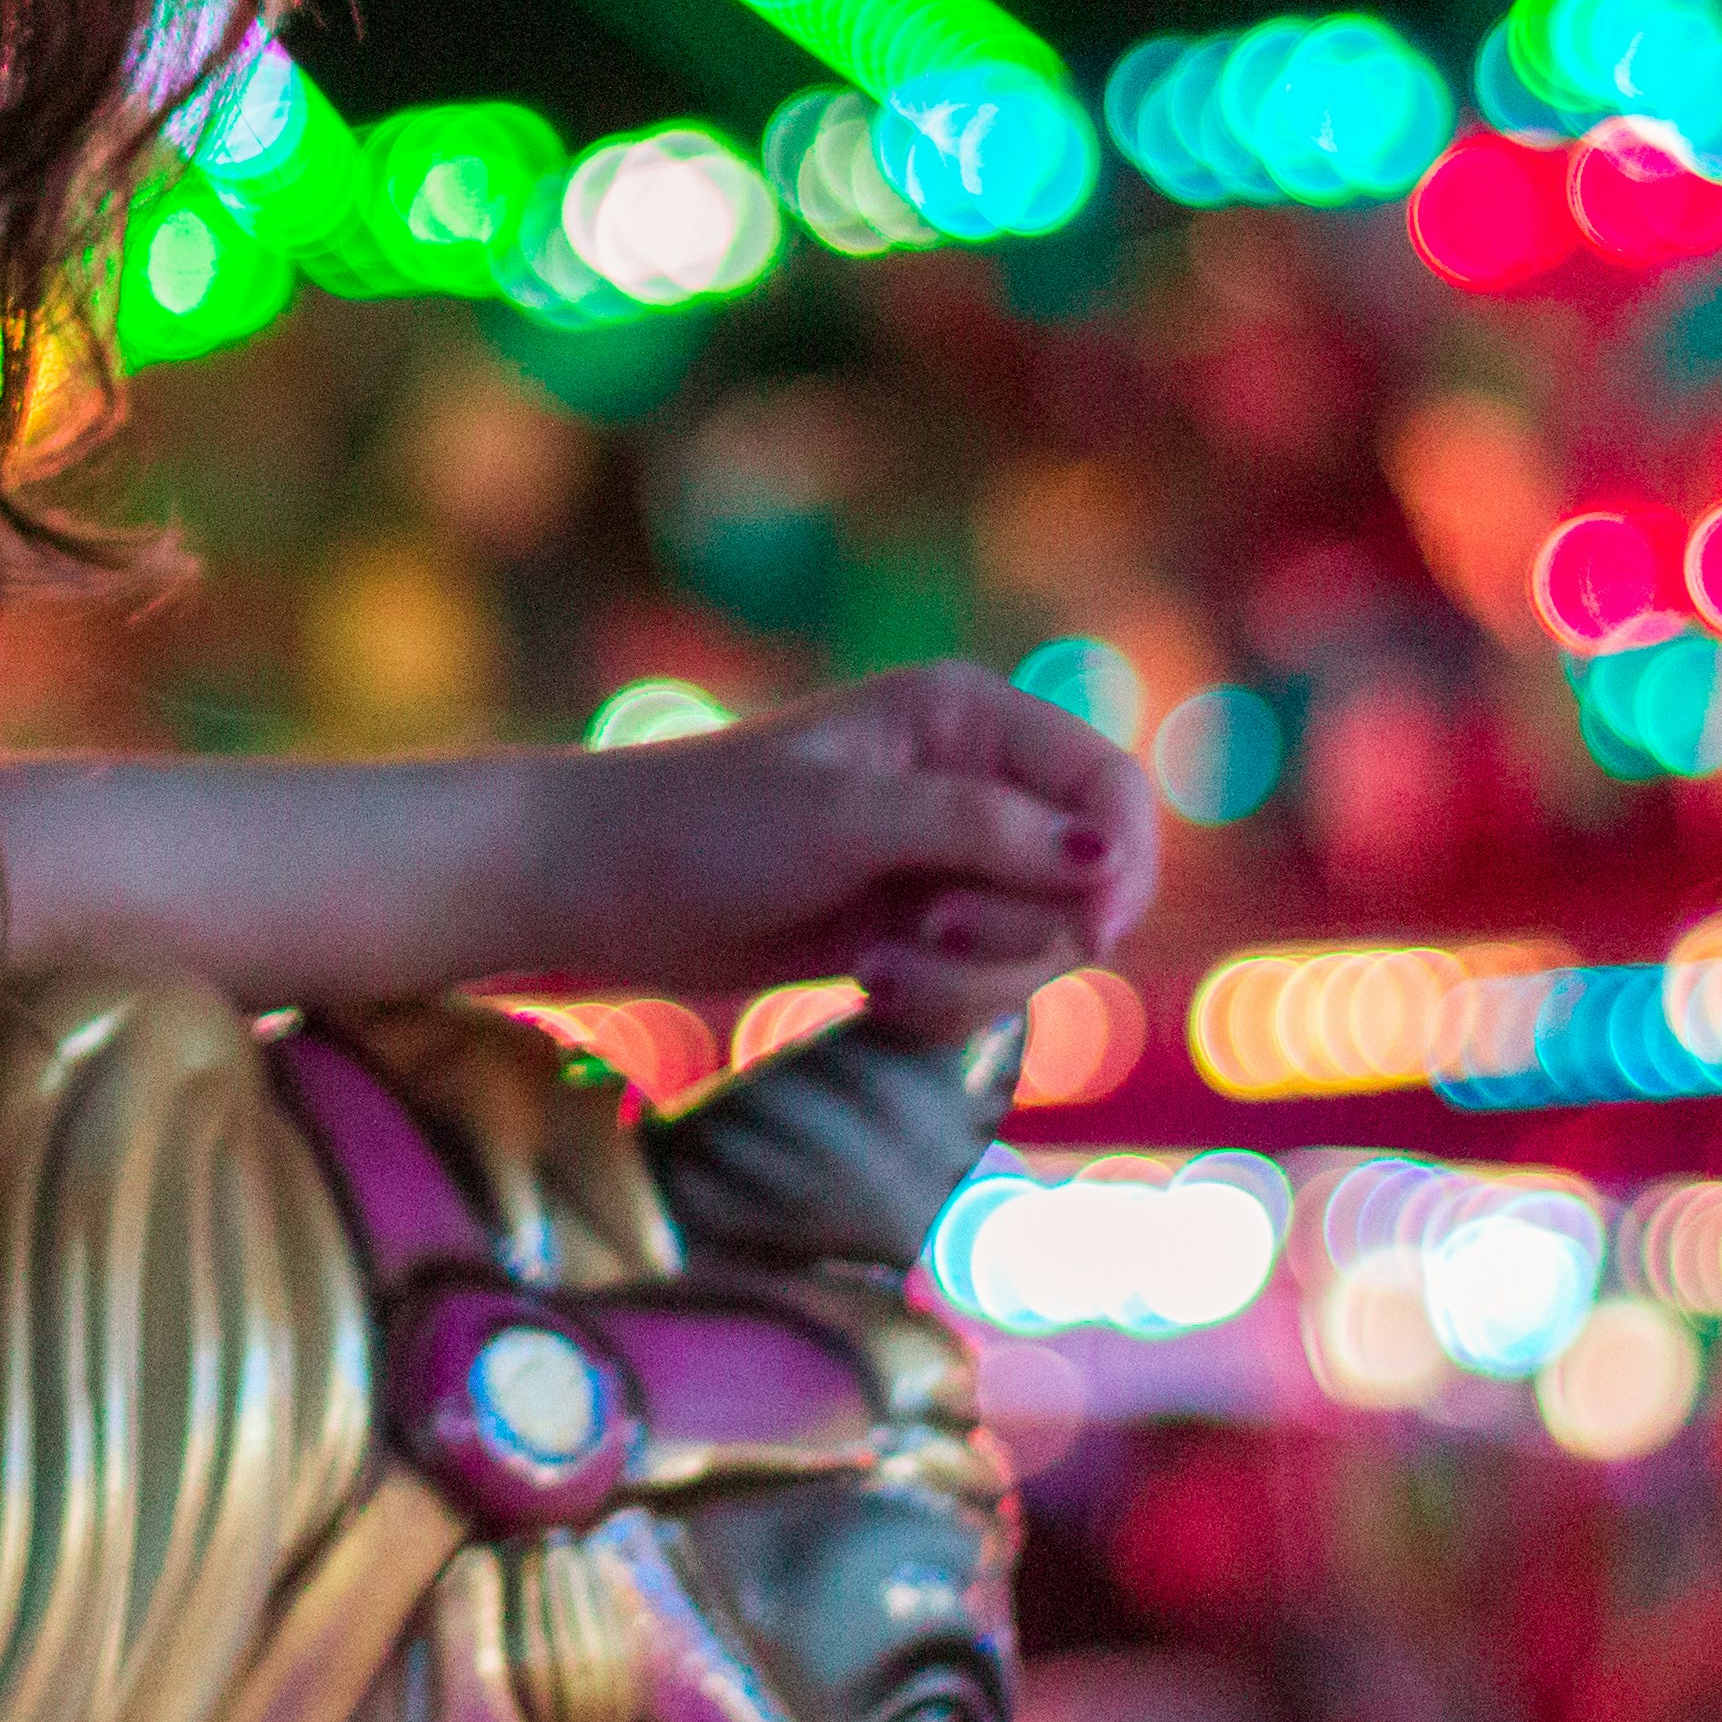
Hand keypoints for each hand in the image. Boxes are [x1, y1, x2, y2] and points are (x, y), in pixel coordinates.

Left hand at [523, 660, 1159, 1041]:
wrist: (600, 890)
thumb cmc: (705, 828)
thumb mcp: (846, 819)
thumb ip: (982, 834)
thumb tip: (1106, 861)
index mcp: (966, 717)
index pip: (1109, 789)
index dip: (1121, 864)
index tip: (1091, 935)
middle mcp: (973, 784)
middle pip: (1087, 886)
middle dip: (1016, 936)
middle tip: (923, 933)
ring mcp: (949, 863)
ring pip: (1039, 951)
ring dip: (969, 982)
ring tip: (874, 966)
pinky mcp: (920, 931)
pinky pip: (985, 991)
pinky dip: (937, 1005)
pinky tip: (863, 984)